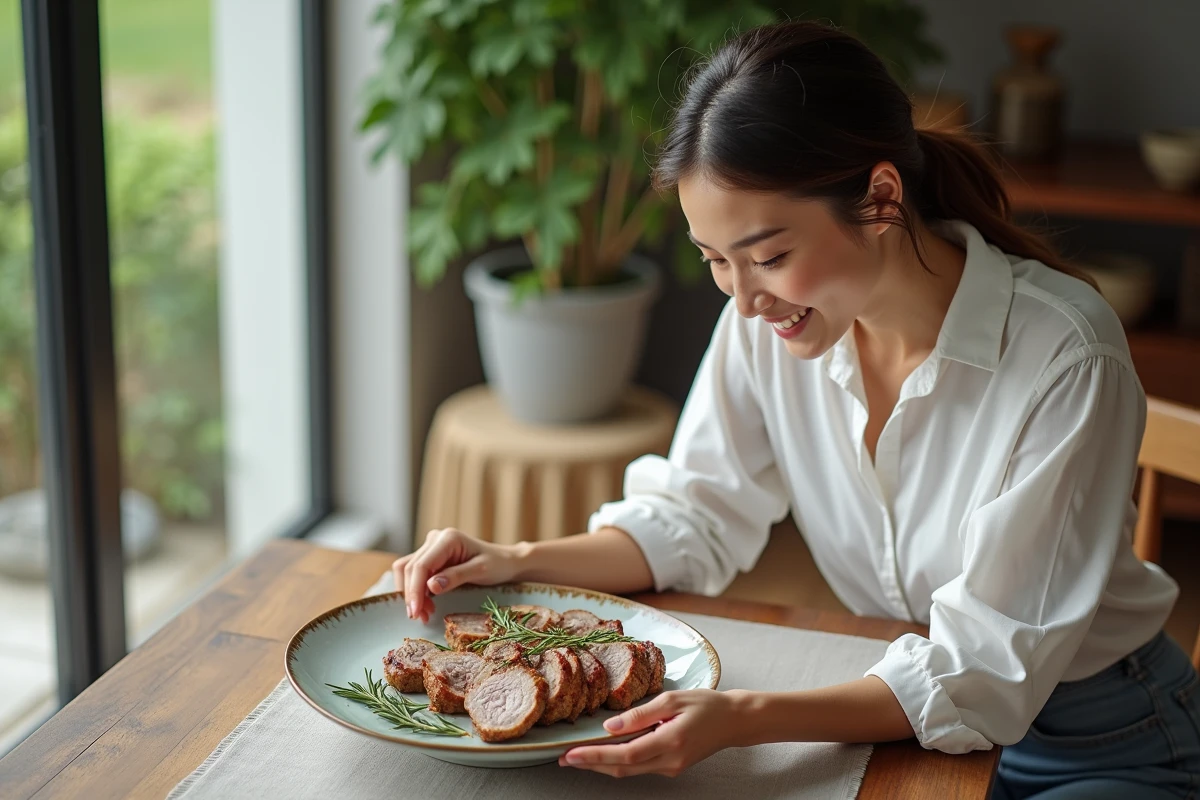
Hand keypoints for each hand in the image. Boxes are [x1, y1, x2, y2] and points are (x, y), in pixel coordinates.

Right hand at [392, 528, 524, 622]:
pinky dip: (415, 590)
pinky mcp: (430, 557)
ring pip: (407, 570)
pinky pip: (414, 572)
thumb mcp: (481, 571)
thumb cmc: (497, 565)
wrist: (506, 562)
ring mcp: (431, 547)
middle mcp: (435, 539)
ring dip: (411, 593)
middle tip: (420, 617)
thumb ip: (456, 576)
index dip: (414, 589)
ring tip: (423, 613)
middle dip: (412, 595)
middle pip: (410, 568)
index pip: (421, 565)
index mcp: (448, 538)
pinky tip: (425, 604)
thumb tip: (430, 586)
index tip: (415, 611)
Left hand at [559, 690, 747, 777]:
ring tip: (577, 757)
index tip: (570, 754)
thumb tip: (610, 727)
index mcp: (669, 742)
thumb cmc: (706, 705)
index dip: (594, 756)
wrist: (734, 722)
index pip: (624, 754)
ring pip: (629, 771)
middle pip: (622, 769)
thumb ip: (640, 714)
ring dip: (602, 765)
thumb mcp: (672, 700)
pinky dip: (619, 762)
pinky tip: (605, 753)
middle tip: (563, 758)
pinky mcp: (672, 768)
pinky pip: (639, 767)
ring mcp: (671, 768)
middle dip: (590, 765)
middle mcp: (669, 761)